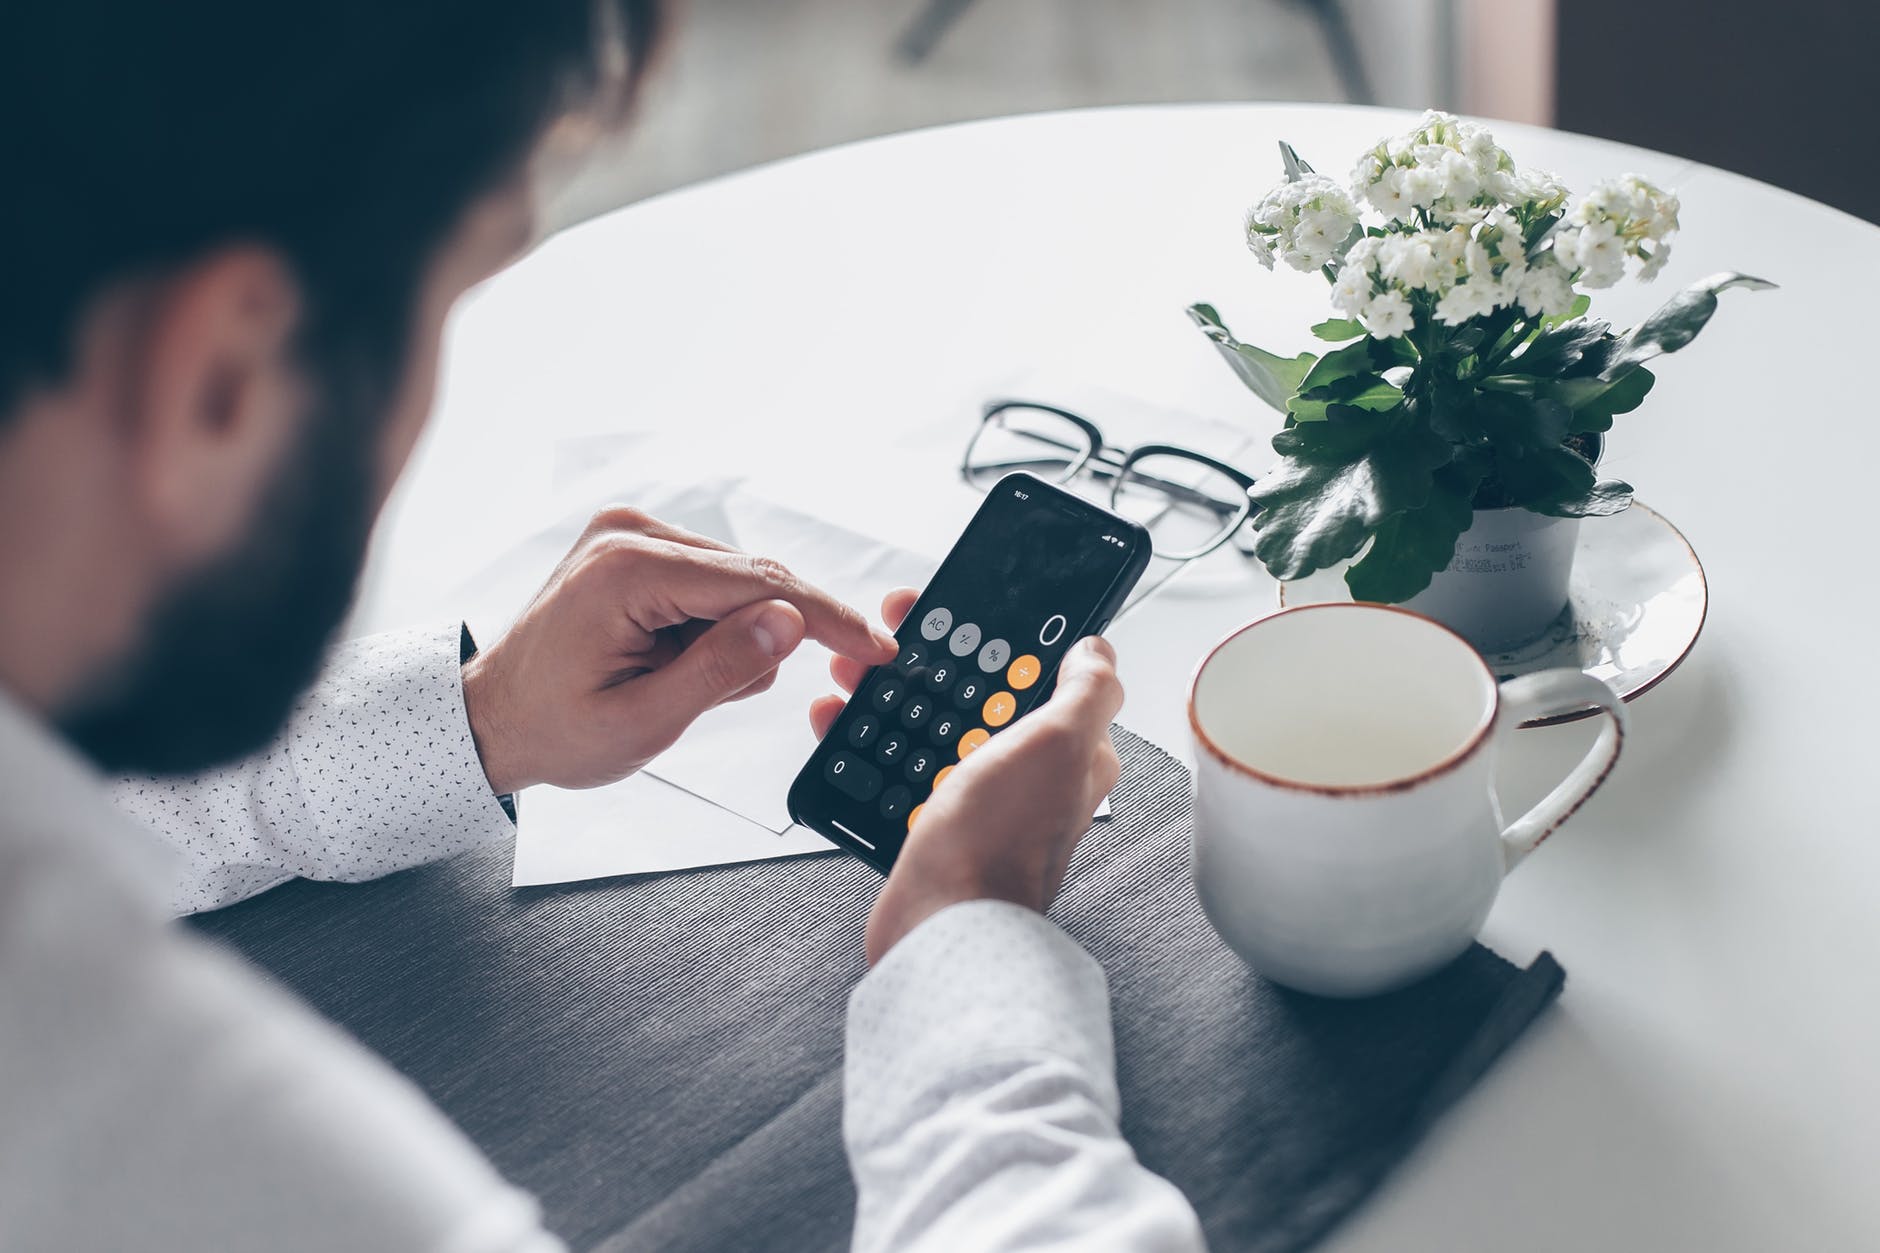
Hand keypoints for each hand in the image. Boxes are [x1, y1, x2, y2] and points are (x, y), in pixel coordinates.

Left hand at [462, 506, 897, 794]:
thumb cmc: (554, 728)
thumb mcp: (645, 720)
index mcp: (628, 571)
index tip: (878, 646)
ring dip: (729, 641)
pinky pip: (712, 583)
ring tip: (671, 683)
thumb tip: (790, 623)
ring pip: (738, 584)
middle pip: (753, 579)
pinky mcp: (637, 544)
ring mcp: (632, 533)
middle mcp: (631, 534)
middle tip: (715, 697)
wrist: (493, 717)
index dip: (826, 618)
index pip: (757, 583)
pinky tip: (670, 661)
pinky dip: (711, 629)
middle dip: (761, 641)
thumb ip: (722, 669)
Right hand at [811, 589, 1123, 964]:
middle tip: (891, 643)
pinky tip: (844, 730)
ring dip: (894, 697)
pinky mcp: (939, 826)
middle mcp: (1032, 776)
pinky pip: (906, 770)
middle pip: (983, 695)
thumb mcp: (1059, 742)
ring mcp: (984, 801)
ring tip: (855, 679)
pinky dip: (872, 746)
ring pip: (937, 728)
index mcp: (1070, 751)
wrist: (942, 923)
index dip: (1000, 637)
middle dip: (935, 663)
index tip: (957, 612)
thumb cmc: (999, 842)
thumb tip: (1097, 647)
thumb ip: (1088, 688)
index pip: (1041, 672)